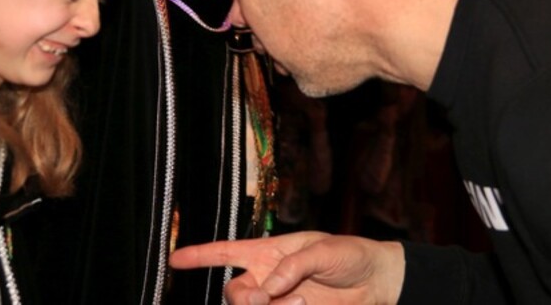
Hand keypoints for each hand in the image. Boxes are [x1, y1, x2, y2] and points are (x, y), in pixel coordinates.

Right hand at [170, 231, 404, 304]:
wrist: (377, 282)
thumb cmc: (349, 254)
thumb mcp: (323, 250)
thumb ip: (293, 265)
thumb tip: (268, 286)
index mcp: (268, 252)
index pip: (226, 253)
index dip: (199, 255)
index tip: (174, 258)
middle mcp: (267, 277)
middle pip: (234, 293)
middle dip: (243, 299)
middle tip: (266, 299)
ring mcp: (278, 300)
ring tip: (300, 302)